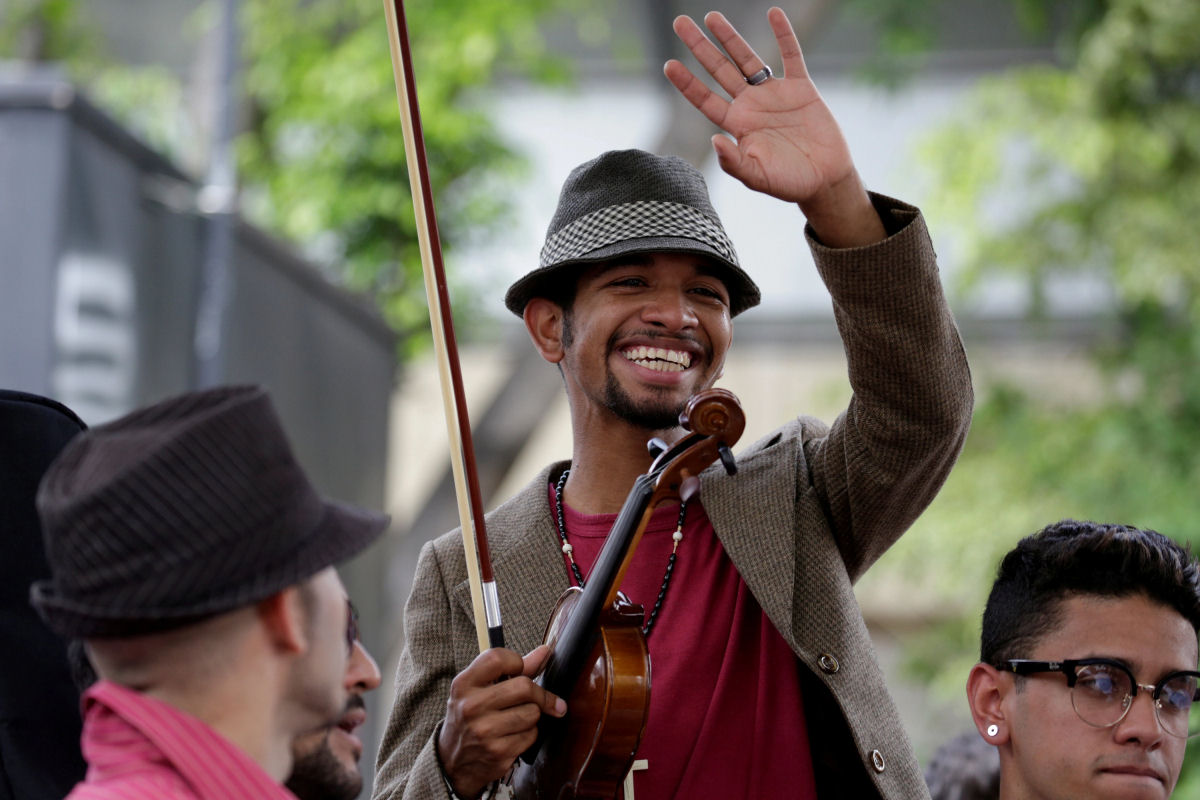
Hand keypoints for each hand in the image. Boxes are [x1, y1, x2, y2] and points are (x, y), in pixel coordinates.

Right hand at [437, 645, 564, 797]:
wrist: (453, 762)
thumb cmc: (472, 716)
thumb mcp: (480, 689)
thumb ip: (512, 669)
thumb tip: (545, 652)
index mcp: (463, 684)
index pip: (498, 658)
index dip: (517, 662)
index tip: (520, 670)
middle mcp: (471, 706)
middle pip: (524, 687)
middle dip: (537, 693)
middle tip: (537, 698)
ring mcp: (484, 731)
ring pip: (533, 712)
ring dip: (533, 715)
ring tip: (517, 718)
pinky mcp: (499, 752)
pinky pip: (532, 734)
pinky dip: (529, 734)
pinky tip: (514, 735)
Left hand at [665, 7, 884, 245]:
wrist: (825, 180)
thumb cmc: (789, 183)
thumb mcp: (758, 178)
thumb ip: (734, 162)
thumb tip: (714, 139)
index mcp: (737, 125)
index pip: (705, 99)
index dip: (687, 82)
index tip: (668, 64)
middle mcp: (751, 106)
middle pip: (719, 70)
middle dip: (700, 47)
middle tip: (680, 23)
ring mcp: (775, 94)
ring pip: (748, 59)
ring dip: (730, 37)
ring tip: (711, 16)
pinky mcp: (802, 89)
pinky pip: (792, 56)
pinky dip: (784, 35)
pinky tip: (774, 13)